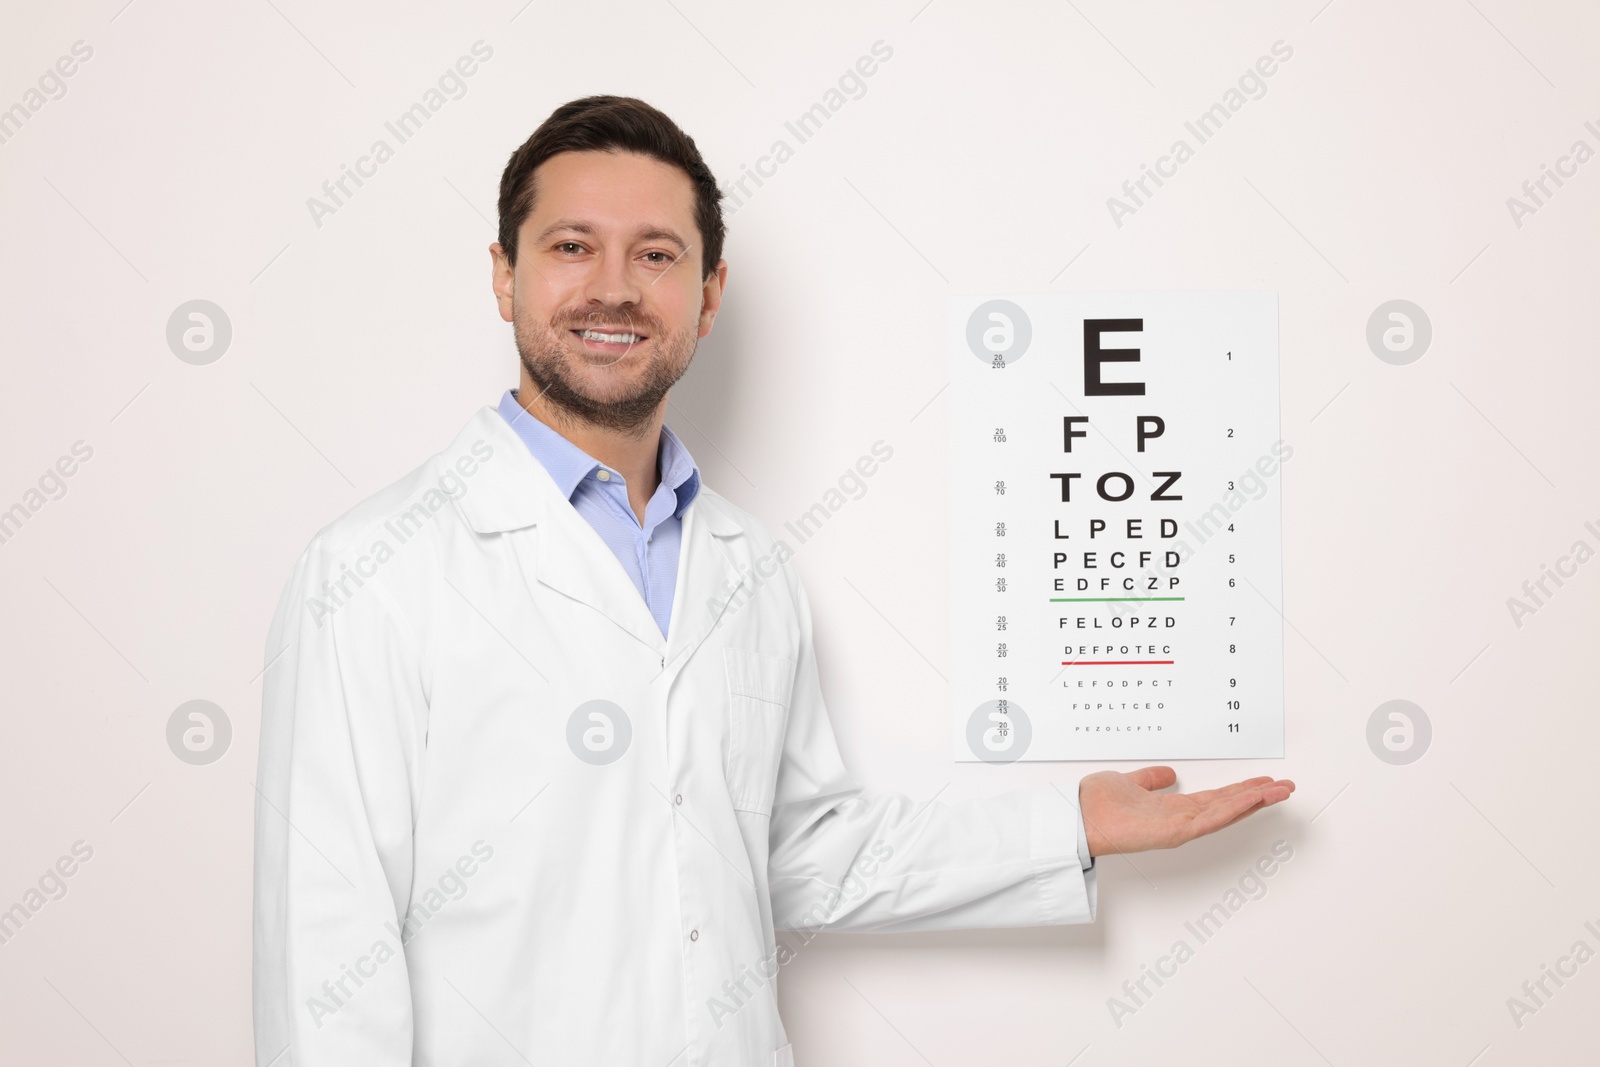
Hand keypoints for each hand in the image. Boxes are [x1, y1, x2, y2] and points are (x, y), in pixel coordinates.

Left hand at [1078, 767, 1293, 856]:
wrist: (1078, 816)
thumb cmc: (1097, 804)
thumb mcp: (1129, 783)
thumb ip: (1150, 780)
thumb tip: (1168, 774)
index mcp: (1172, 809)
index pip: (1215, 799)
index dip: (1241, 791)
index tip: (1263, 783)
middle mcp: (1180, 820)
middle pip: (1228, 806)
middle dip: (1258, 796)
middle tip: (1286, 787)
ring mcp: (1179, 828)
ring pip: (1226, 812)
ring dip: (1255, 801)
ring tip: (1281, 791)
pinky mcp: (1174, 832)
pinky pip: (1211, 819)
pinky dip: (1234, 808)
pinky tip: (1254, 798)